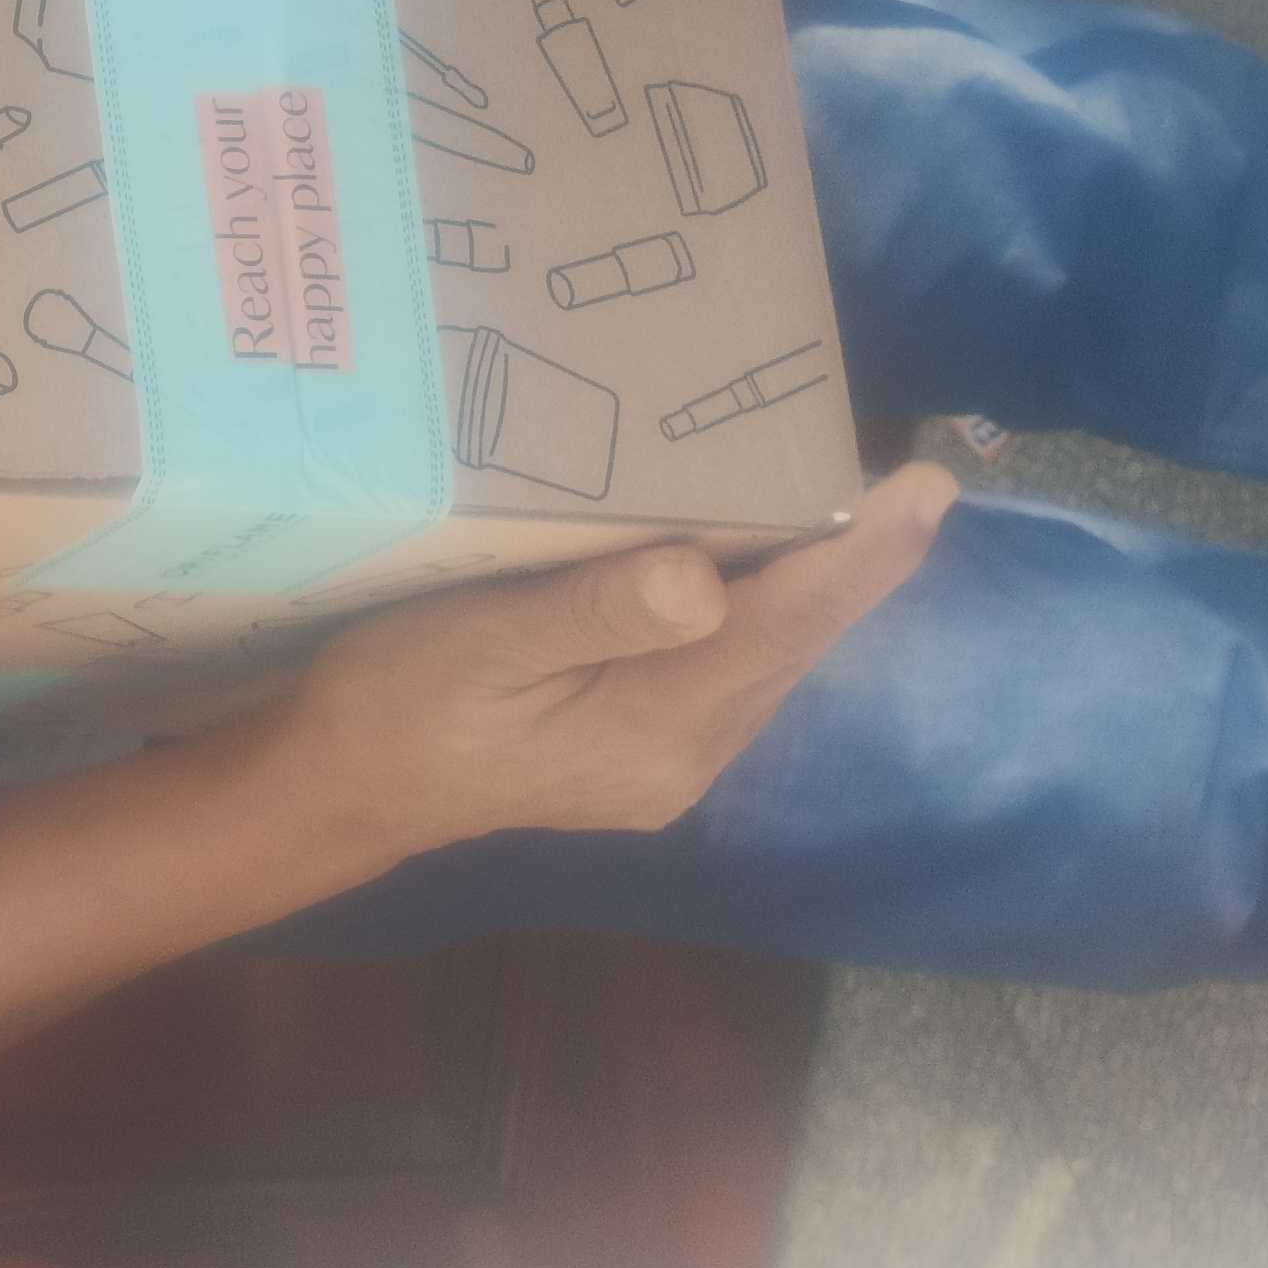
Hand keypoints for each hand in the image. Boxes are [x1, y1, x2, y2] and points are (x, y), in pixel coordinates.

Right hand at [269, 463, 960, 855]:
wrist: (339, 788)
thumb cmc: (392, 704)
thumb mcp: (475, 646)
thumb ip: (591, 613)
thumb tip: (707, 578)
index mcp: (655, 730)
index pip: (780, 628)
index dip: (857, 556)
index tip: (929, 489)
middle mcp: (687, 758)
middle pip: (792, 646)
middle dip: (854, 564)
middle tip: (914, 479)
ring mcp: (670, 764)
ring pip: (767, 660)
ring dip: (813, 585)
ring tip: (861, 506)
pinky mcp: (644, 753)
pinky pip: (729, 672)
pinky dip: (761, 611)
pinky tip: (763, 565)